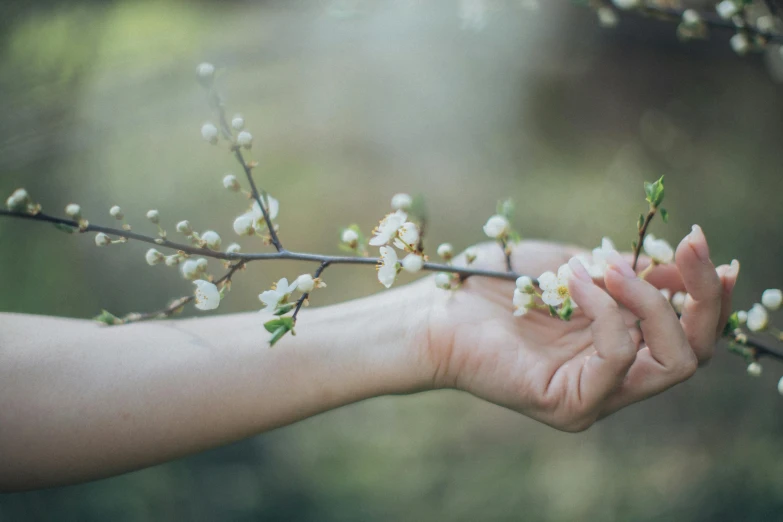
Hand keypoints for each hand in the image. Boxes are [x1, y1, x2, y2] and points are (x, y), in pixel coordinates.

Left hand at [424, 228, 737, 431]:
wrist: (436, 307)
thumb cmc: (496, 285)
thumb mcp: (573, 267)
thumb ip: (625, 274)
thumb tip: (681, 268)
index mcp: (615, 345)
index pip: (685, 332)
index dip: (707, 291)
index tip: (704, 245)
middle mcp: (613, 378)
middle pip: (694, 353)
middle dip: (703, 295)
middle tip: (692, 248)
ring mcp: (595, 396)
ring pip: (672, 360)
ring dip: (650, 300)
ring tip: (607, 265)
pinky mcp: (570, 403)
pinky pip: (617, 356)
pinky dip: (606, 310)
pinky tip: (575, 279)